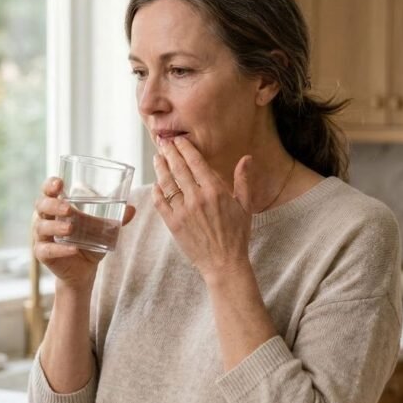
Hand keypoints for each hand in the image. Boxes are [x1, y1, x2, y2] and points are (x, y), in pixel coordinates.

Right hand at [33, 177, 135, 290]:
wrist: (83, 270)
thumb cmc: (89, 242)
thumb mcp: (103, 229)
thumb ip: (116, 219)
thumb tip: (132, 209)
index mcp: (55, 207)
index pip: (47, 191)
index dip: (49, 185)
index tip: (59, 182)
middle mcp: (44, 219)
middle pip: (41, 206)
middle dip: (53, 205)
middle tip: (69, 208)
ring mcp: (41, 237)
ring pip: (42, 228)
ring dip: (56, 227)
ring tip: (71, 229)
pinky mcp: (43, 254)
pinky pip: (47, 250)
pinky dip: (60, 249)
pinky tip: (73, 249)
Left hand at [153, 137, 252, 278]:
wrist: (224, 263)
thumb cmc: (237, 235)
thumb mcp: (245, 206)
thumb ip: (243, 180)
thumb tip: (247, 158)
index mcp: (215, 191)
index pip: (196, 162)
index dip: (185, 148)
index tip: (179, 140)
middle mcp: (197, 198)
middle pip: (179, 169)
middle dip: (169, 152)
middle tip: (163, 141)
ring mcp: (183, 211)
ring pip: (167, 183)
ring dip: (160, 168)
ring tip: (157, 158)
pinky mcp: (173, 224)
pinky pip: (160, 203)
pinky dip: (156, 191)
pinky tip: (155, 184)